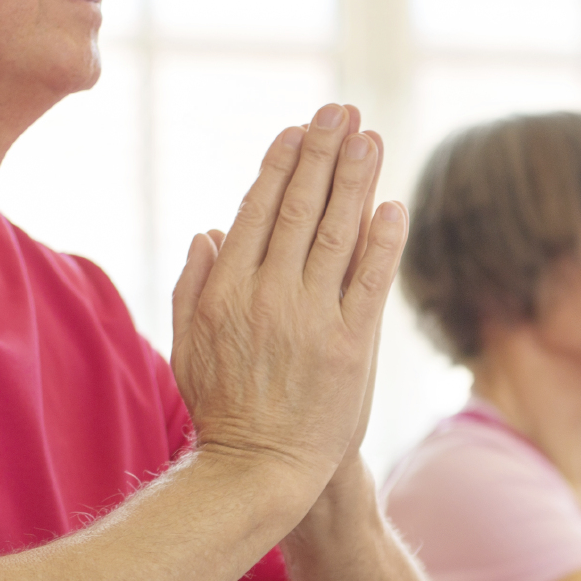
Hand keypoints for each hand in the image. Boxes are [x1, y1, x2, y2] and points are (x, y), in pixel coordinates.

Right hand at [170, 105, 403, 497]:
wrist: (261, 469)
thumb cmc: (223, 407)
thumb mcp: (188, 344)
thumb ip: (193, 285)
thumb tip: (209, 230)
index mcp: (225, 291)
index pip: (257, 211)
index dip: (280, 166)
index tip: (296, 131)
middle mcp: (268, 296)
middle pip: (300, 208)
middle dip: (323, 153)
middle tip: (340, 111)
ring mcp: (311, 318)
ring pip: (337, 232)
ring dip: (356, 179)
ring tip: (369, 138)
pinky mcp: (351, 344)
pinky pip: (370, 279)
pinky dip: (382, 239)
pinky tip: (392, 205)